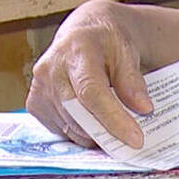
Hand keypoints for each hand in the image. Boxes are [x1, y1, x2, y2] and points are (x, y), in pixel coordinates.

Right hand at [26, 0, 153, 148]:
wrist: (83, 35)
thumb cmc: (106, 43)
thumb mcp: (127, 52)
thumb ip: (133, 81)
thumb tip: (143, 109)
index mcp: (76, 51)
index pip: (92, 92)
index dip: (114, 119)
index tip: (136, 139)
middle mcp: (51, 69)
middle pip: (78, 114)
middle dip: (107, 134)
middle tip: (130, 143)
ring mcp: (40, 88)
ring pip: (70, 127)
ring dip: (96, 136)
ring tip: (115, 131)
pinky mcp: (35, 104)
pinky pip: (61, 130)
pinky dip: (82, 133)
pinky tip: (94, 123)